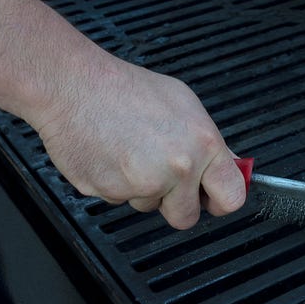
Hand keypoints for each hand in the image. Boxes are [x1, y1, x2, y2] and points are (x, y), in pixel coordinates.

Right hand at [31, 60, 246, 229]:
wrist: (73, 87)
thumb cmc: (124, 89)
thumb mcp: (184, 103)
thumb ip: (210, 143)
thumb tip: (230, 166)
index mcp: (203, 144)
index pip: (231, 197)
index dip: (220, 201)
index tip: (212, 198)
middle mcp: (178, 168)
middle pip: (186, 216)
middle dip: (176, 203)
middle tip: (163, 176)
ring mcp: (144, 184)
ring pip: (150, 206)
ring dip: (142, 188)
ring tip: (130, 151)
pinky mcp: (112, 193)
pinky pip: (120, 200)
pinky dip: (116, 183)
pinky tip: (111, 154)